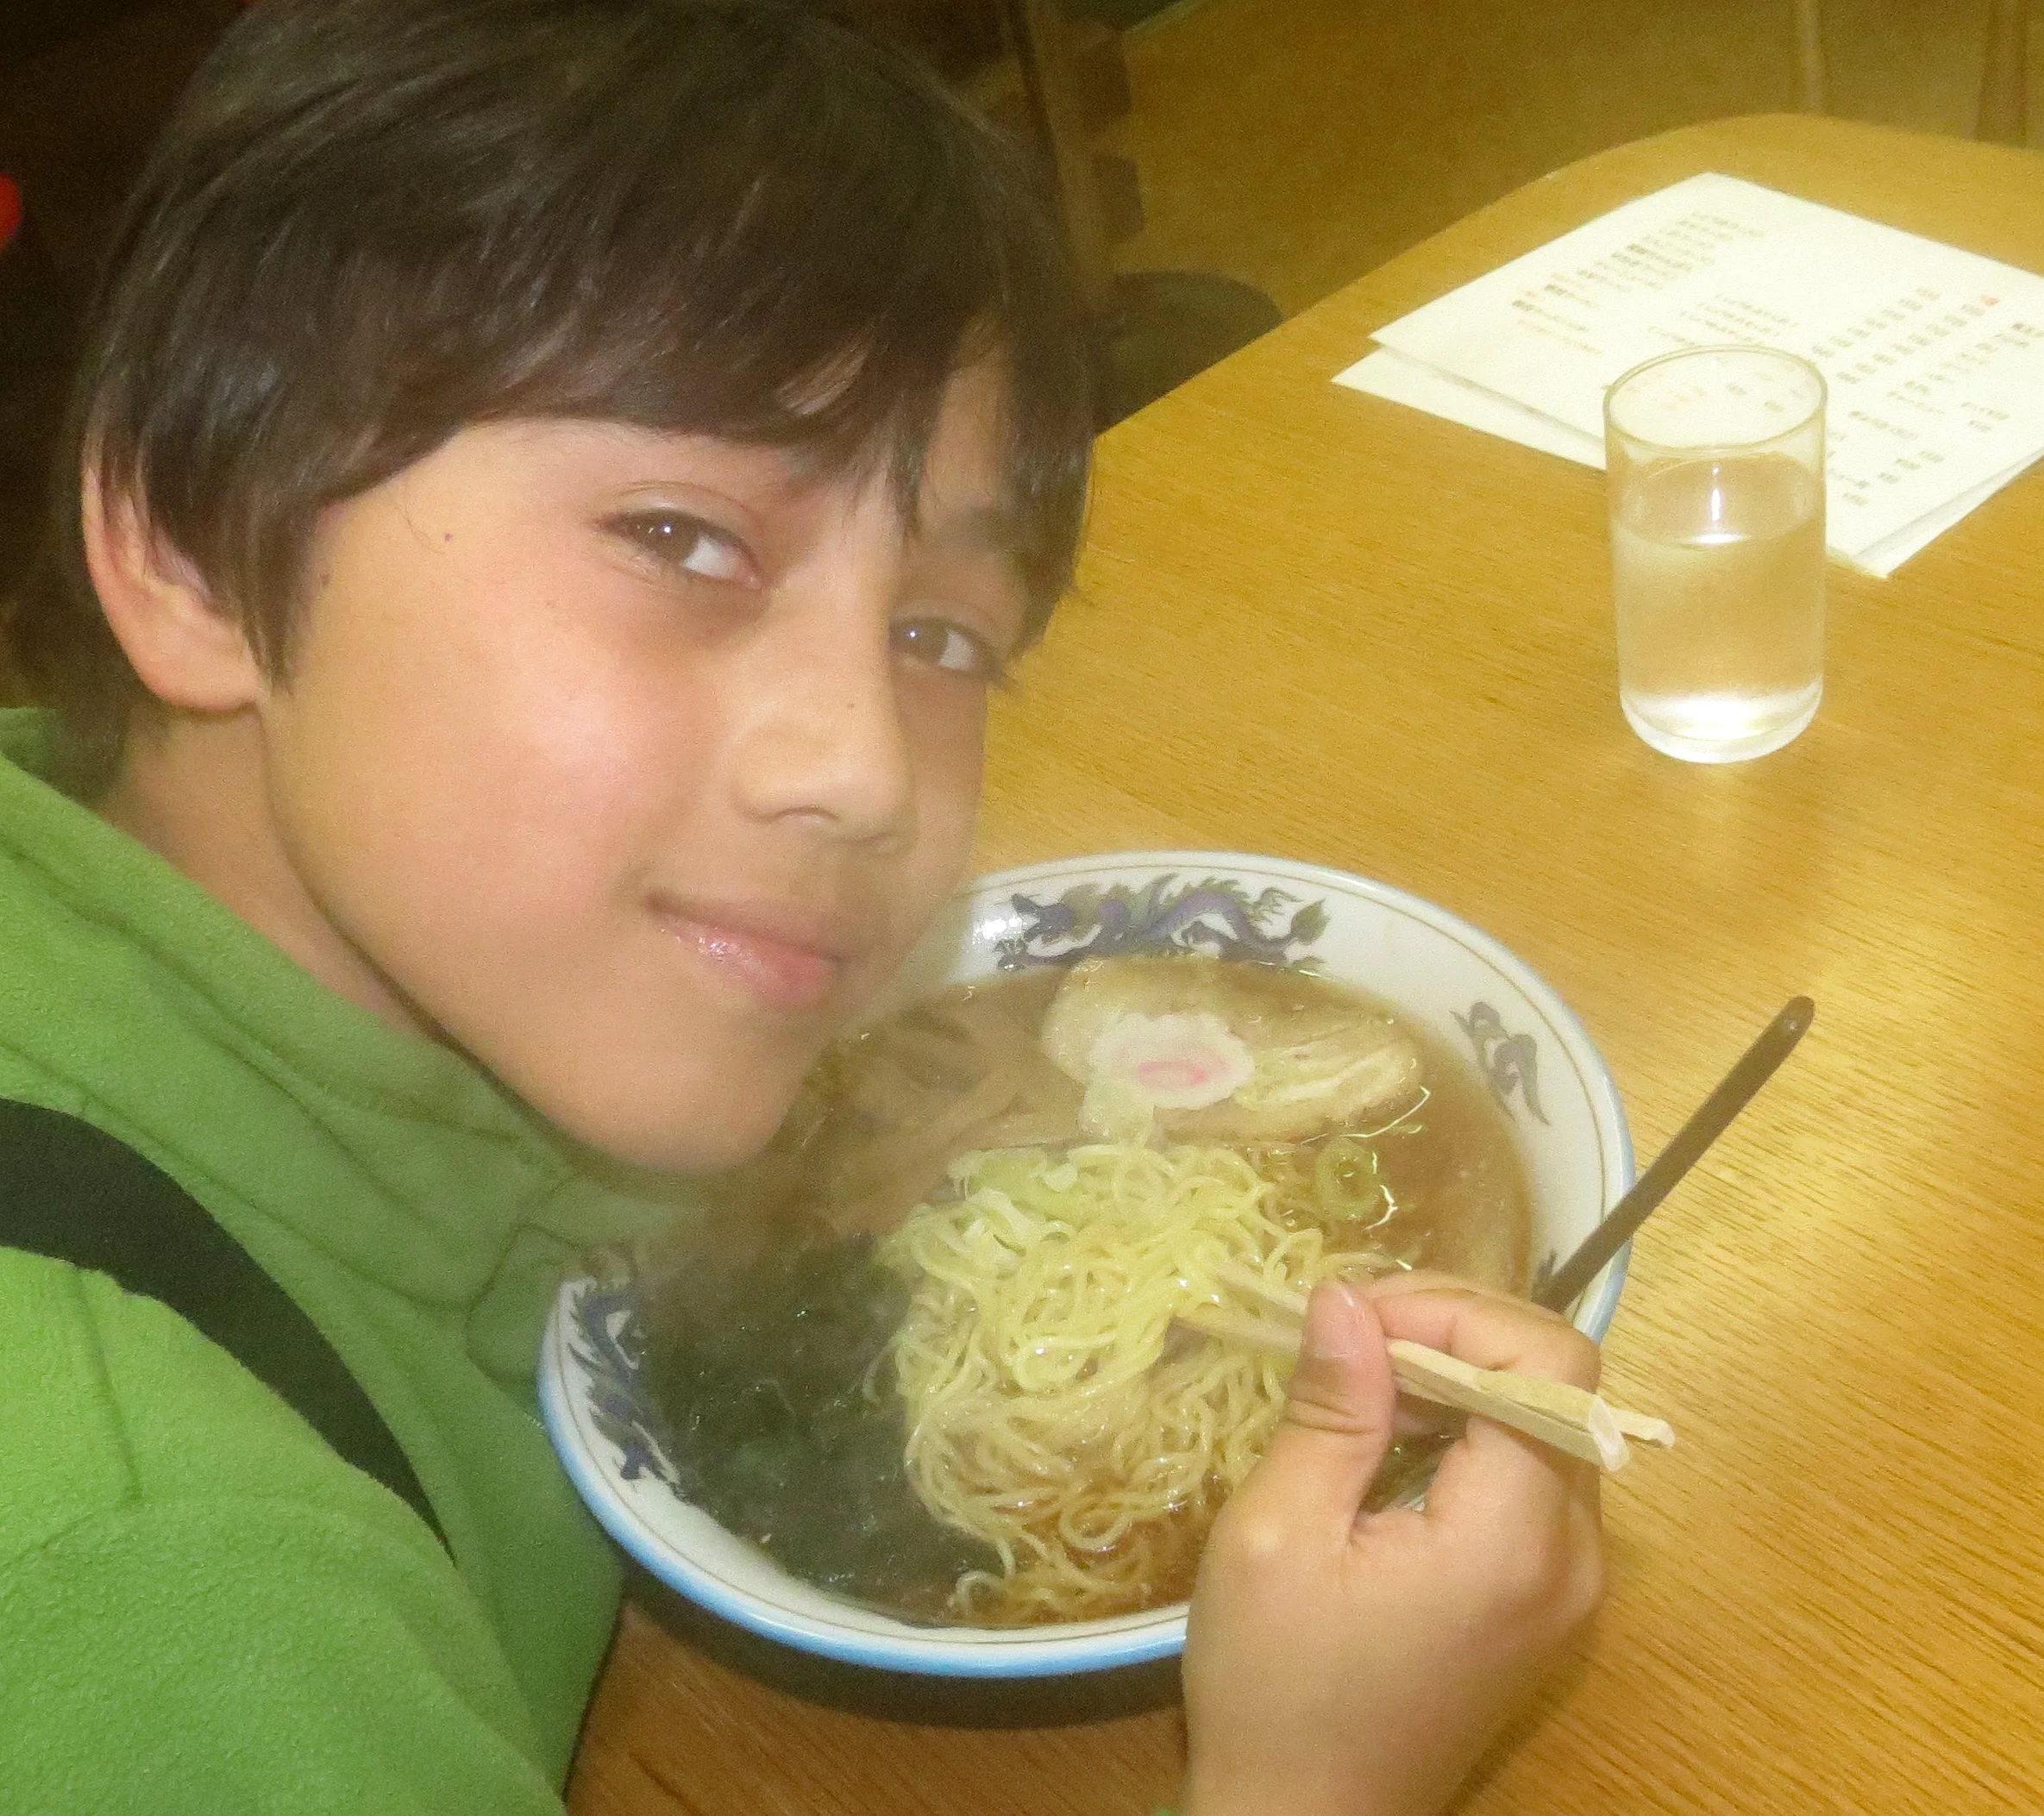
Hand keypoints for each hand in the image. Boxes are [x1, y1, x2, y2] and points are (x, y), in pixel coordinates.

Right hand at [1180, 1276, 1604, 1815]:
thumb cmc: (1276, 1689)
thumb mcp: (1275, 1535)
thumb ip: (1331, 1411)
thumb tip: (1346, 1297)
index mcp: (1514, 1542)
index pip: (1548, 1365)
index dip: (1458, 1311)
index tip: (1357, 1316)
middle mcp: (1573, 1557)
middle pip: (1559, 1384)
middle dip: (1455, 1331)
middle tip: (1349, 1334)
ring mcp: (1569, 1583)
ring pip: (1548, 1420)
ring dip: (1460, 1375)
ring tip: (1358, 1378)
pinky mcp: (1545, 1597)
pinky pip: (1531, 1473)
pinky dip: (1468, 1430)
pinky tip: (1388, 1440)